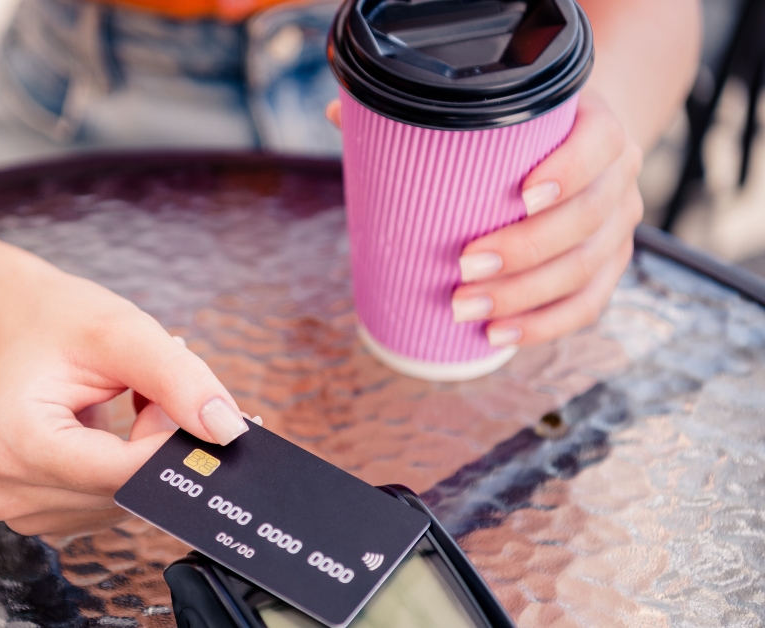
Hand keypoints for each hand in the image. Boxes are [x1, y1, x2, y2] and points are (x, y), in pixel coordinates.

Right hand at [0, 247, 247, 535]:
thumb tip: (228, 433)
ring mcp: (24, 510)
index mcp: (14, 440)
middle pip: (125, 490)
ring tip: (132, 401)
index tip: (219, 421)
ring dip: (147, 455)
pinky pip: (115, 504)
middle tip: (156, 391)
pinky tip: (118, 430)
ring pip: (128, 502)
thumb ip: (179, 379)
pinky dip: (132, 468)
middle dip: (159, 445)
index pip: (119, 471)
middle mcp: (10, 487)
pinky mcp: (45, 516)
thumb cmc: (57, 321)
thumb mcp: (122, 330)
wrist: (12, 324)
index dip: (173, 448)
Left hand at [450, 90, 641, 345]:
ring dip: (523, 295)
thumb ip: (432, 109)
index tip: (521, 196)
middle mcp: (619, 176)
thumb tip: (345, 108)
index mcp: (598, 128)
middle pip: (586, 218)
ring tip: (466, 307)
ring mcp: (618, 225)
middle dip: (525, 249)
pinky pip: (587, 304)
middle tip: (465, 267)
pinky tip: (498, 333)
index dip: (568, 171)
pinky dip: (543, 324)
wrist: (576, 149)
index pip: (600, 143)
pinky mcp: (610, 266)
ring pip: (585, 267)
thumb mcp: (495, 108)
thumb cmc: (521, 132)